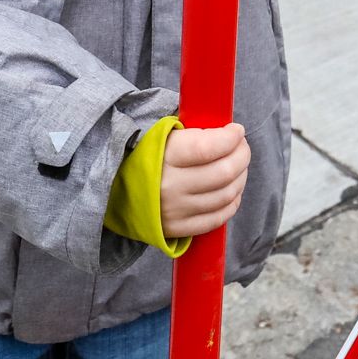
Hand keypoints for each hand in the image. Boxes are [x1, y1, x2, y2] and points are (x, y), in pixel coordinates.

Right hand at [159, 122, 249, 238]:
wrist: (116, 191)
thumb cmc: (148, 157)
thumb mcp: (162, 136)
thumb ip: (195, 134)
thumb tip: (230, 132)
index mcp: (165, 156)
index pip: (209, 147)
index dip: (231, 137)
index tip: (237, 130)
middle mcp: (170, 185)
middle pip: (224, 173)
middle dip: (242, 156)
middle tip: (242, 147)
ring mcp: (175, 210)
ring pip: (226, 195)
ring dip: (240, 178)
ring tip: (238, 167)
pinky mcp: (178, 228)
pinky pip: (217, 218)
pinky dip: (232, 202)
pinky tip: (232, 190)